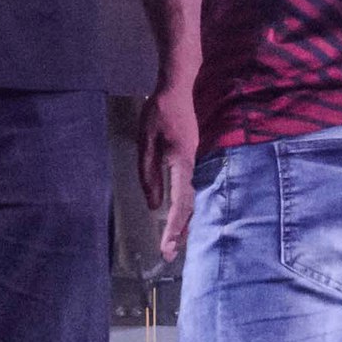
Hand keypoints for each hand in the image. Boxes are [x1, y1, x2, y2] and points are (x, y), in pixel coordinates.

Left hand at [140, 82, 198, 261]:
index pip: (180, 201)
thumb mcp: (145, 141)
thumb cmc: (159, 111)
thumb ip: (148, 173)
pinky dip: (187, 208)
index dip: (173, 226)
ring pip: (194, 199)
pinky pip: (192, 189)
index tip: (166, 246)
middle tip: (169, 255)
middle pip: (191, 205)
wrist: (180, 87)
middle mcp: (193, 165)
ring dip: (185, 222)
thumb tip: (153, 205)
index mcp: (181, 161)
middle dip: (180, 231)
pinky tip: (181, 218)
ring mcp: (196, 162)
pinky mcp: (194, 159)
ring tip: (175, 244)